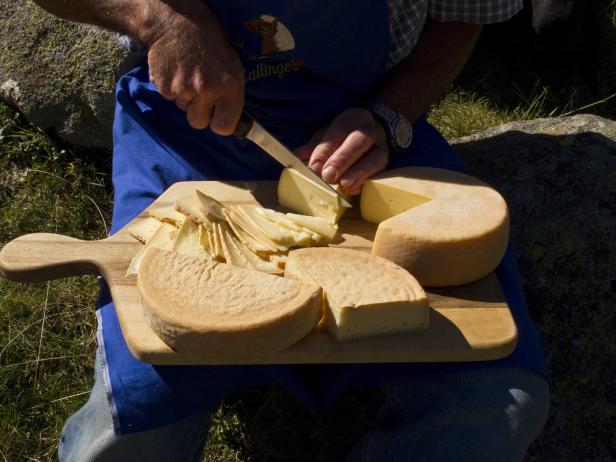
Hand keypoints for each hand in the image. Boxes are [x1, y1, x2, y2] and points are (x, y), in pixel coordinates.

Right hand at [145, 2, 243, 133]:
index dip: (219, 124)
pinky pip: (169, 98)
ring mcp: (185, 89)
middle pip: (198, 122)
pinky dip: (170, 87)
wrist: (178, 24)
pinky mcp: (165, 86)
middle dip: (198, 112)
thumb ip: (231, 96)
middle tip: (199, 93)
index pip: (224, 127)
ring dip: (185, 96)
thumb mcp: (232, 67)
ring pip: (183, 108)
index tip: (217, 118)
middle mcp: (208, 90)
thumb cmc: (210, 46)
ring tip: (188, 74)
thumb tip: (230, 124)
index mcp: (230, 86)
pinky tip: (176, 71)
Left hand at [295, 108, 388, 194]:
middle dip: (342, 160)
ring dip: (357, 173)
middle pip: (357, 143)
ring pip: (374, 159)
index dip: (324, 151)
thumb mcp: (329, 134)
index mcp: (352, 120)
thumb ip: (315, 146)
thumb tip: (299, 157)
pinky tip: (352, 190)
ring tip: (343, 185)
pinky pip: (378, 174)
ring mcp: (382, 148)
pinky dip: (364, 183)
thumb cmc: (346, 136)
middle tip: (328, 176)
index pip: (337, 133)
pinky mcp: (386, 165)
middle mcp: (370, 131)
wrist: (379, 130)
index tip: (313, 167)